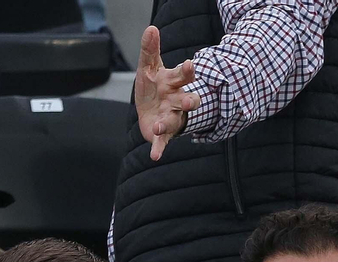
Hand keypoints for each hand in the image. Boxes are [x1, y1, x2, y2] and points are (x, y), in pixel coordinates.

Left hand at [135, 25, 201, 160]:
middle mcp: (176, 101)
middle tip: (188, 101)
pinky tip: (154, 156)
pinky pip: (163, 142)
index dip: (187, 71)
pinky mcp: (163, 133)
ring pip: (175, 121)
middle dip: (189, 101)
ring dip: (169, 124)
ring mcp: (171, 117)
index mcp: (174, 83)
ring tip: (160, 126)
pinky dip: (159, 149)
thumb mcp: (148, 66)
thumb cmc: (153, 87)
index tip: (190, 65)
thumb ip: (149, 49)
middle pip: (188, 100)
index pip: (183, 76)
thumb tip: (151, 28)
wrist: (149, 110)